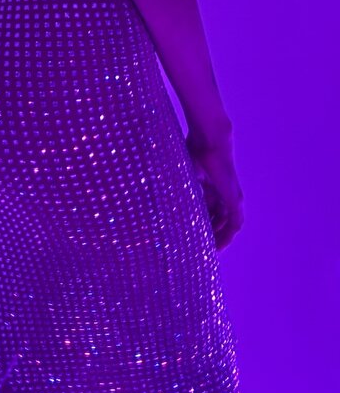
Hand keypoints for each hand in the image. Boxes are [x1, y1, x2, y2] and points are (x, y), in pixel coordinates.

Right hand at [185, 128, 244, 251]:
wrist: (209, 141)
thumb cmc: (193, 152)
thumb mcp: (183, 177)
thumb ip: (177, 191)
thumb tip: (156, 206)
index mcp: (209, 187)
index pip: (207, 211)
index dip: (200, 224)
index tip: (191, 237)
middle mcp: (222, 194)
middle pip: (218, 220)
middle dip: (210, 235)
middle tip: (200, 249)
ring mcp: (230, 197)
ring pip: (227, 223)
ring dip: (220, 237)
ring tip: (210, 251)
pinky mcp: (235, 199)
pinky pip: (235, 222)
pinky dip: (228, 234)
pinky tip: (220, 244)